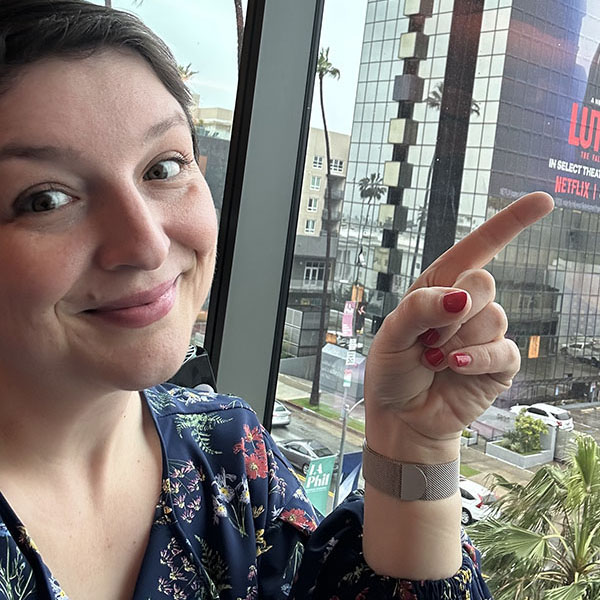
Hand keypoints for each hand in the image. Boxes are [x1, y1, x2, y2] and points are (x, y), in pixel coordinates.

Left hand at [364, 192, 553, 459]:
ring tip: (433, 358)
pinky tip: (452, 367)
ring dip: (457, 340)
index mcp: (439, 288)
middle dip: (452, 312)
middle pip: (483, 282)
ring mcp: (484, 335)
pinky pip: (502, 351)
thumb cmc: (393, 370)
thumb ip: (420, 308)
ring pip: (492, 317)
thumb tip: (460, 296)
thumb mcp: (392, 334)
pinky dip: (474, 358)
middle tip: (427, 339)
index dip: (509, 224)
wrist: (401, 415)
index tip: (544, 202)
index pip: (477, 248)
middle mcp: (465, 306)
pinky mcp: (497, 365)